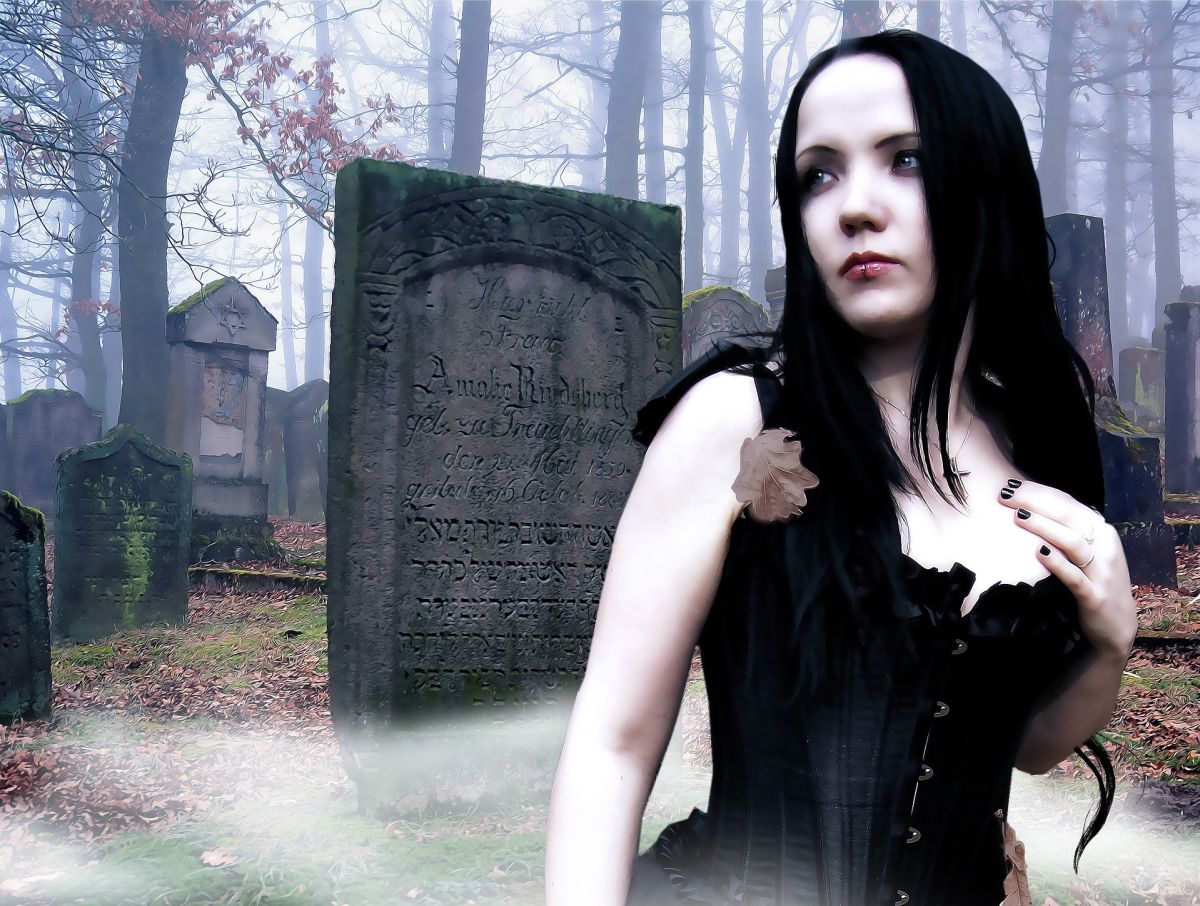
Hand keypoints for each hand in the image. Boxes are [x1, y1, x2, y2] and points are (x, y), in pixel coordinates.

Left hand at [998, 479, 1137, 659]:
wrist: (1116, 625)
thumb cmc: (1093, 581)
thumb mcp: (1087, 551)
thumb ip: (1068, 530)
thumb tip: (1031, 506)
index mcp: (1101, 531)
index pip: (1068, 503)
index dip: (1039, 492)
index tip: (1010, 485)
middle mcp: (1104, 546)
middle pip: (1068, 516)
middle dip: (1035, 502)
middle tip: (1005, 494)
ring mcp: (1101, 572)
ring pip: (1072, 542)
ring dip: (1044, 527)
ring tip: (1018, 516)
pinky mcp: (1094, 596)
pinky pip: (1075, 577)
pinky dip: (1057, 563)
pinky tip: (1039, 552)